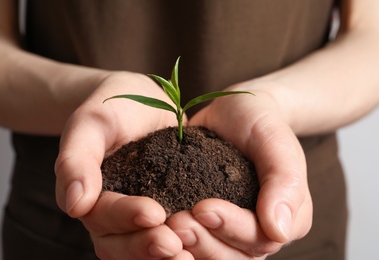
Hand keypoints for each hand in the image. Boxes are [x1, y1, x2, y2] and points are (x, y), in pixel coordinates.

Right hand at [55, 72, 188, 258]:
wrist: (142, 100)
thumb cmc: (113, 107)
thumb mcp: (91, 123)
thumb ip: (76, 160)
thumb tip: (74, 206)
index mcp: (90, 194)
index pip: (102, 215)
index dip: (126, 218)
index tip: (155, 213)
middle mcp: (111, 211)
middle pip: (119, 244)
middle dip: (145, 246)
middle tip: (174, 246)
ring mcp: (136, 214)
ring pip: (141, 248)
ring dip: (163, 255)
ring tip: (190, 255)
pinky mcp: (164, 207)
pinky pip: (167, 233)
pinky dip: (181, 244)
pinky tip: (202, 245)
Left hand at [169, 82, 312, 258]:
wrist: (235, 113)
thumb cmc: (260, 122)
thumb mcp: (275, 141)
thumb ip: (284, 182)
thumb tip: (279, 232)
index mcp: (287, 218)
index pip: (260, 238)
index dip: (230, 228)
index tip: (202, 207)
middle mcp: (259, 230)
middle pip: (233, 256)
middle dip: (204, 242)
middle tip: (176, 222)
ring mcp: (231, 228)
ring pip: (211, 255)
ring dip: (188, 245)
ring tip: (164, 226)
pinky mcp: (207, 221)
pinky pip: (194, 241)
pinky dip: (177, 240)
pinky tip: (158, 229)